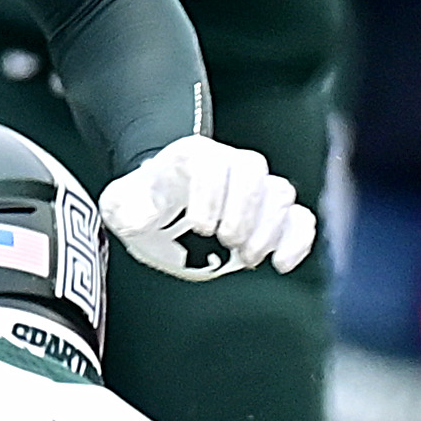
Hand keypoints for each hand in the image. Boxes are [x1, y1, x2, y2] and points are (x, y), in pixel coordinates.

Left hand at [99, 134, 317, 280]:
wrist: (160, 206)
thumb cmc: (142, 205)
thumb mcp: (121, 205)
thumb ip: (124, 209)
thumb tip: (142, 220)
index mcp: (191, 157)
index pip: (212, 163)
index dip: (211, 195)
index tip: (200, 227)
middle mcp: (229, 163)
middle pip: (252, 172)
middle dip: (242, 212)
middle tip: (225, 241)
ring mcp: (254, 186)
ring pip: (279, 193)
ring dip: (267, 229)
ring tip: (245, 256)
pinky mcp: (271, 211)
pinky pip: (299, 217)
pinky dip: (297, 239)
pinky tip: (281, 264)